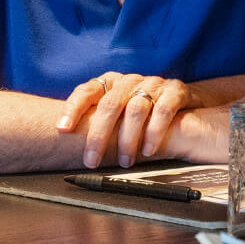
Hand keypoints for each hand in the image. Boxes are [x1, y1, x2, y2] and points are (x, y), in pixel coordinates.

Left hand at [55, 72, 195, 167]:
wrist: (182, 97)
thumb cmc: (143, 107)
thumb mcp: (119, 108)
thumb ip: (98, 118)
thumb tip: (66, 141)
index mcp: (111, 82)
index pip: (87, 91)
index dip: (72, 109)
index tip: (62, 129)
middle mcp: (130, 81)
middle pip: (110, 105)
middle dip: (99, 136)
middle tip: (92, 161)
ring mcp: (153, 84)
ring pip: (136, 110)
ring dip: (128, 139)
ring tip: (125, 162)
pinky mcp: (175, 91)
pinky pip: (163, 111)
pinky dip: (154, 132)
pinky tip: (149, 150)